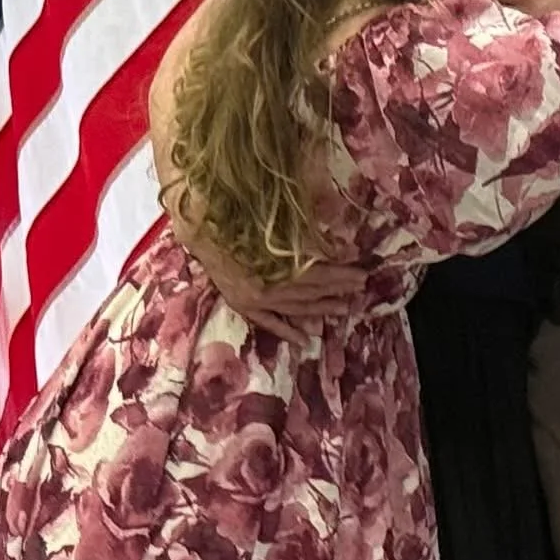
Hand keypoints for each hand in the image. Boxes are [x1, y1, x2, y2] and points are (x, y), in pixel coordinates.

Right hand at [188, 237, 369, 344]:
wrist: (197, 229)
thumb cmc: (232, 219)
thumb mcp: (269, 221)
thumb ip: (299, 233)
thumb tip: (332, 242)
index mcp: (272, 264)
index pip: (315, 273)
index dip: (340, 274)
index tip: (362, 273)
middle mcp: (266, 286)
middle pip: (309, 290)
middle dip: (337, 288)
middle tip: (361, 288)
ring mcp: (253, 300)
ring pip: (295, 307)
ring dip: (321, 308)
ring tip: (344, 308)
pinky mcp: (242, 306)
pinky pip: (269, 322)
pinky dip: (288, 330)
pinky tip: (306, 340)